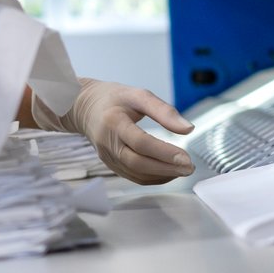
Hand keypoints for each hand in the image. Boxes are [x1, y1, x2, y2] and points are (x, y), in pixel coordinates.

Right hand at [32, 79, 194, 184]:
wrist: (84, 107)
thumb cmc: (114, 99)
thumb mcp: (138, 95)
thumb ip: (163, 110)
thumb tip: (188, 129)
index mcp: (113, 121)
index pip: (140, 142)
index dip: (164, 152)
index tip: (186, 157)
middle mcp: (107, 141)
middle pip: (137, 162)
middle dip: (166, 168)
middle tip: (189, 167)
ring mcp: (107, 155)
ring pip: (136, 173)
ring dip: (162, 175)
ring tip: (183, 170)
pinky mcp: (110, 164)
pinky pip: (133, 176)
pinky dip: (153, 178)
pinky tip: (168, 171)